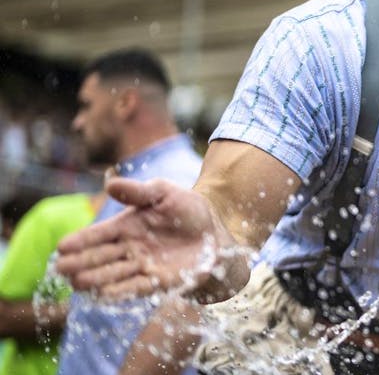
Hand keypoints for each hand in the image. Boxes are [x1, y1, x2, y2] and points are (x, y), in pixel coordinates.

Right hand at [56, 177, 236, 300]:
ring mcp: (142, 266)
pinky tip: (102, 295)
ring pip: (113, 274)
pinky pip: (135, 288)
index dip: (81, 241)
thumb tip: (109, 184)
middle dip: (80, 263)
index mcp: (126, 225)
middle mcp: (129, 248)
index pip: (98, 234)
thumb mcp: (163, 192)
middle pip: (100, 257)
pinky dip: (119, 292)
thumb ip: (138, 191)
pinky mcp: (158, 282)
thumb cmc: (187, 208)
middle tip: (62, 268)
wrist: (216, 230)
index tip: (62, 247)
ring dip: (96, 279)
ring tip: (78, 282)